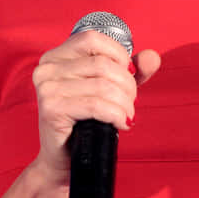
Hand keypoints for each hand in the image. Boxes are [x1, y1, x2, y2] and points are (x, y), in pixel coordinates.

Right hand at [32, 30, 159, 181]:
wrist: (66, 158)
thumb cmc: (88, 120)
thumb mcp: (113, 89)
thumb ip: (134, 71)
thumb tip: (152, 57)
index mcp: (56, 56)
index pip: (92, 39)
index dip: (118, 55)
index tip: (129, 76)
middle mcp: (46, 67)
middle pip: (102, 64)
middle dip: (127, 85)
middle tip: (131, 103)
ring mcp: (46, 88)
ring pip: (103, 85)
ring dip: (125, 103)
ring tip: (127, 115)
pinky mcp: (51, 109)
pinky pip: (96, 105)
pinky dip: (116, 114)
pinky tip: (121, 123)